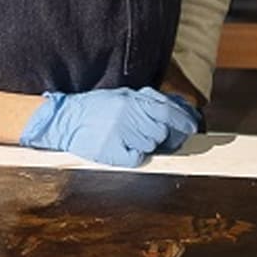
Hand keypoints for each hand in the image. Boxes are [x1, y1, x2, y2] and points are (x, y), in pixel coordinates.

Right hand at [19, 86, 199, 166]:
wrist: (64, 119)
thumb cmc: (94, 109)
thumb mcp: (122, 97)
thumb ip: (146, 102)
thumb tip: (174, 109)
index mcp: (133, 100)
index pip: (167, 109)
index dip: (183, 119)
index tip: (191, 126)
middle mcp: (129, 114)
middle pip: (161, 130)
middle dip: (165, 137)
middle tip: (164, 139)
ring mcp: (121, 133)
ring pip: (150, 145)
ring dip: (146, 145)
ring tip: (131, 139)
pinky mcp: (112, 151)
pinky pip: (136, 159)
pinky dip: (134, 157)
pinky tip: (124, 150)